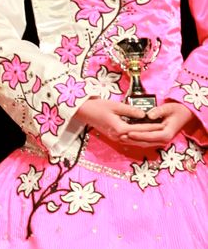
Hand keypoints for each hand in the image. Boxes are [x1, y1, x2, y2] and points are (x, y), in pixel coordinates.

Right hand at [75, 97, 193, 146]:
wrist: (83, 112)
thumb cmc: (98, 106)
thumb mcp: (115, 105)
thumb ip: (130, 111)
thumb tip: (144, 114)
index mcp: (119, 128)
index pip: (140, 129)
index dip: (152, 127)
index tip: (163, 124)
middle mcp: (118, 137)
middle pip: (140, 139)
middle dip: (153, 136)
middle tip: (165, 132)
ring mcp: (116, 139)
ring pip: (135, 143)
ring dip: (147, 140)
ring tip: (159, 136)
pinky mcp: (114, 138)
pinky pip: (130, 141)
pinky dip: (139, 140)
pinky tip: (146, 138)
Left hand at [121, 101, 195, 146]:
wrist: (184, 115)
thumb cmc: (176, 110)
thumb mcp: (168, 107)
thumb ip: (159, 111)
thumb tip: (149, 115)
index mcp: (166, 134)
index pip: (150, 136)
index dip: (138, 135)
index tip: (128, 132)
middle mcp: (163, 140)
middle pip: (145, 142)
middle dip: (132, 140)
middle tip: (120, 136)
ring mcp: (160, 142)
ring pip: (144, 144)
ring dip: (132, 142)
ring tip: (120, 138)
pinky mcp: (157, 140)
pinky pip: (145, 142)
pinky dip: (136, 141)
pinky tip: (127, 138)